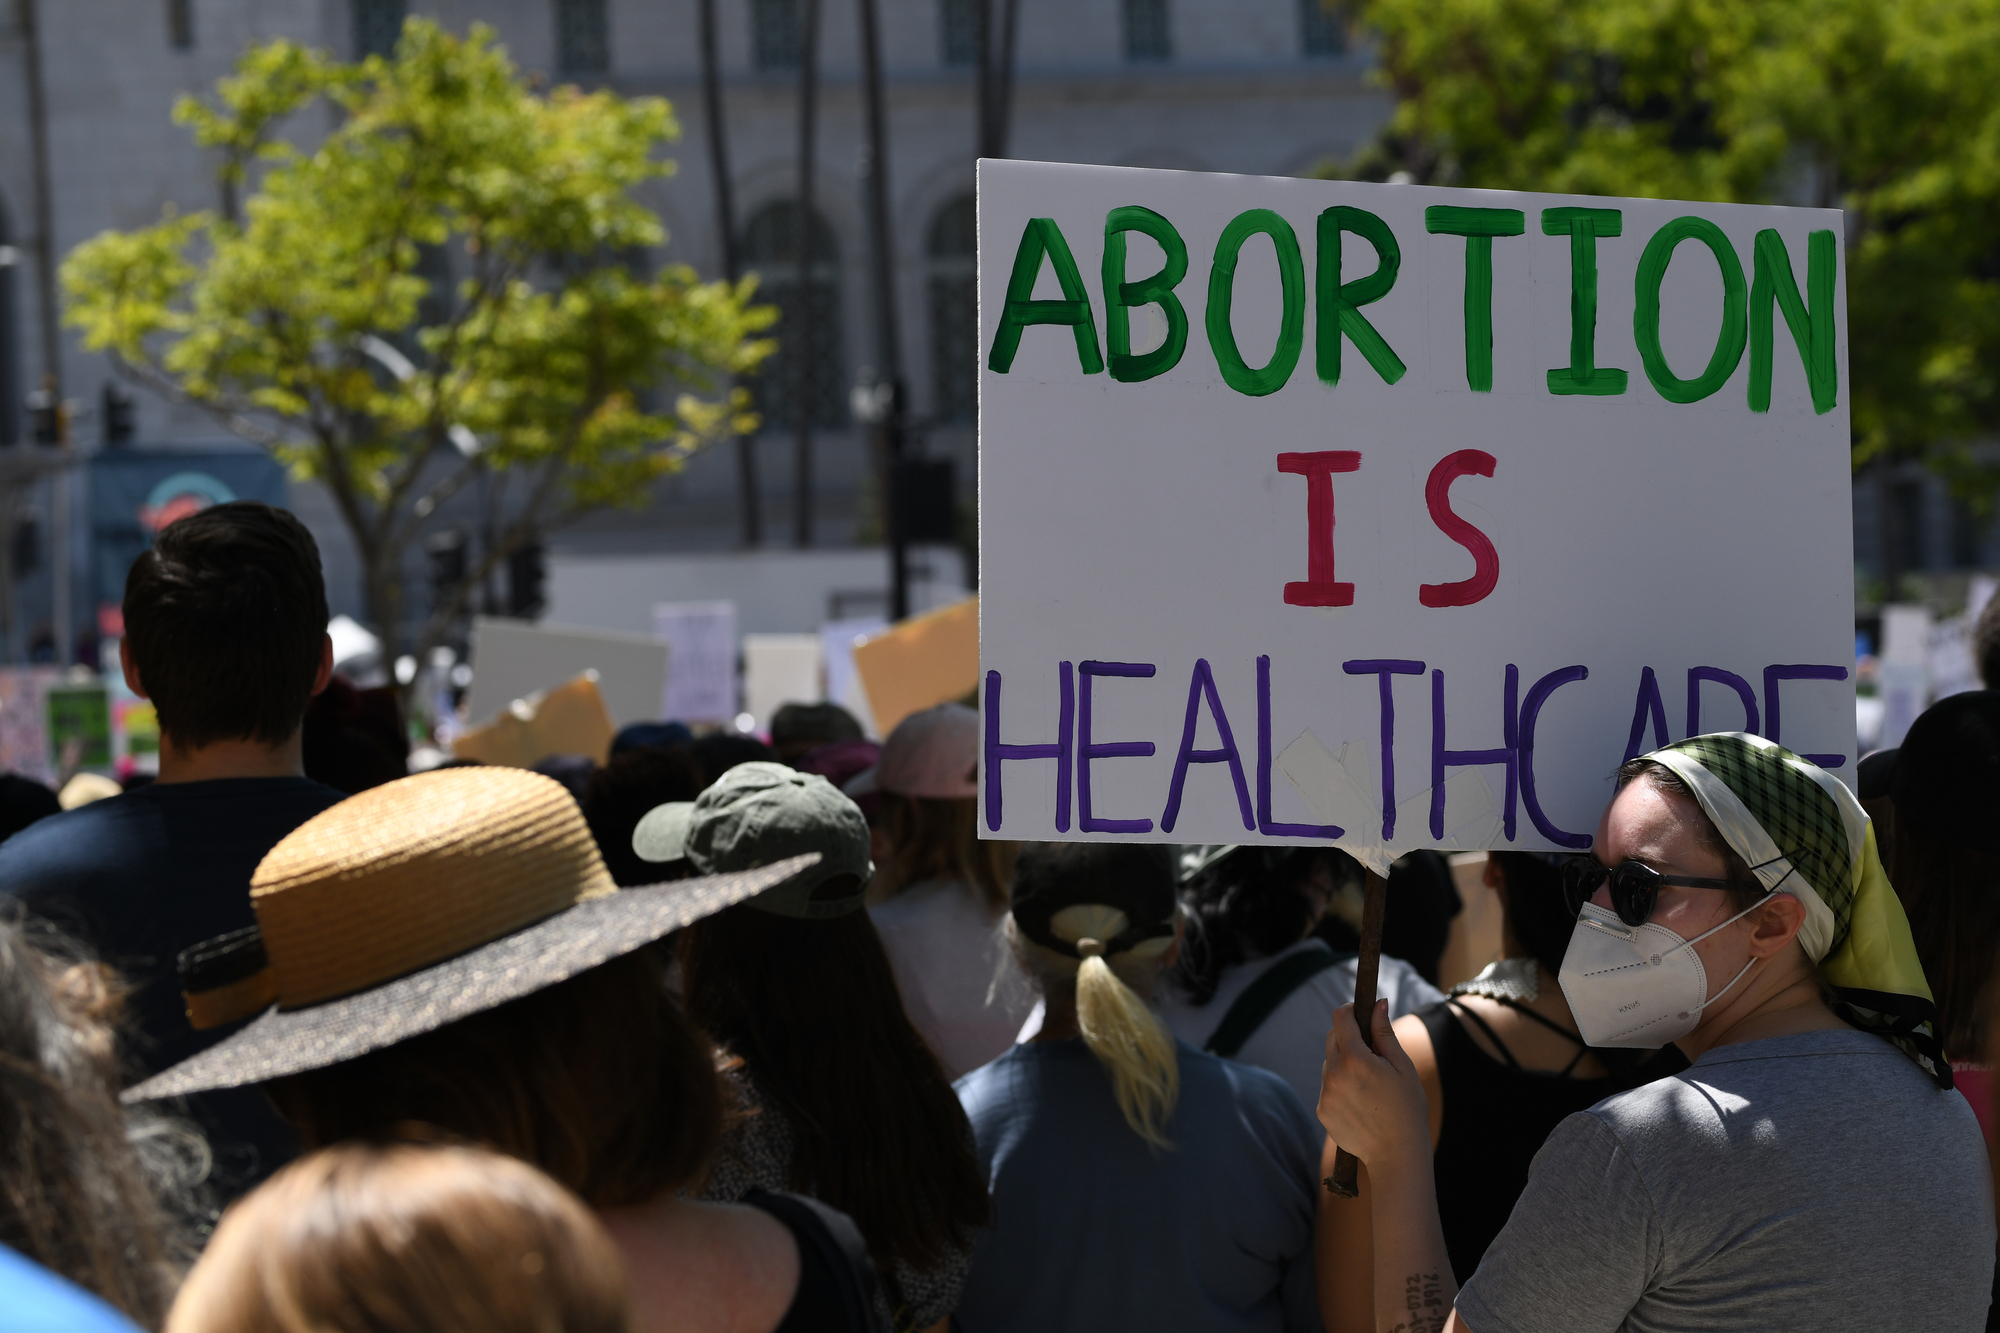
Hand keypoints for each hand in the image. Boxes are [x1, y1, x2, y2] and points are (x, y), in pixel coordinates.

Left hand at [1318, 1000, 1430, 1171]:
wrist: (1397, 1154)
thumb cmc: (1407, 1108)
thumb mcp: (1402, 1066)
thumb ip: (1385, 1033)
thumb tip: (1378, 1003)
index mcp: (1355, 1058)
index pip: (1340, 1018)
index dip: (1350, 1011)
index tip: (1360, 1013)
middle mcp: (1334, 1073)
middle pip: (1332, 1038)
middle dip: (1348, 1037)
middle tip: (1370, 1051)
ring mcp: (1325, 1093)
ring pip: (1329, 1064)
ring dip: (1344, 1063)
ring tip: (1369, 1082)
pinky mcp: (1322, 1110)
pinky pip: (1328, 1087)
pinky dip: (1340, 1086)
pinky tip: (1361, 1101)